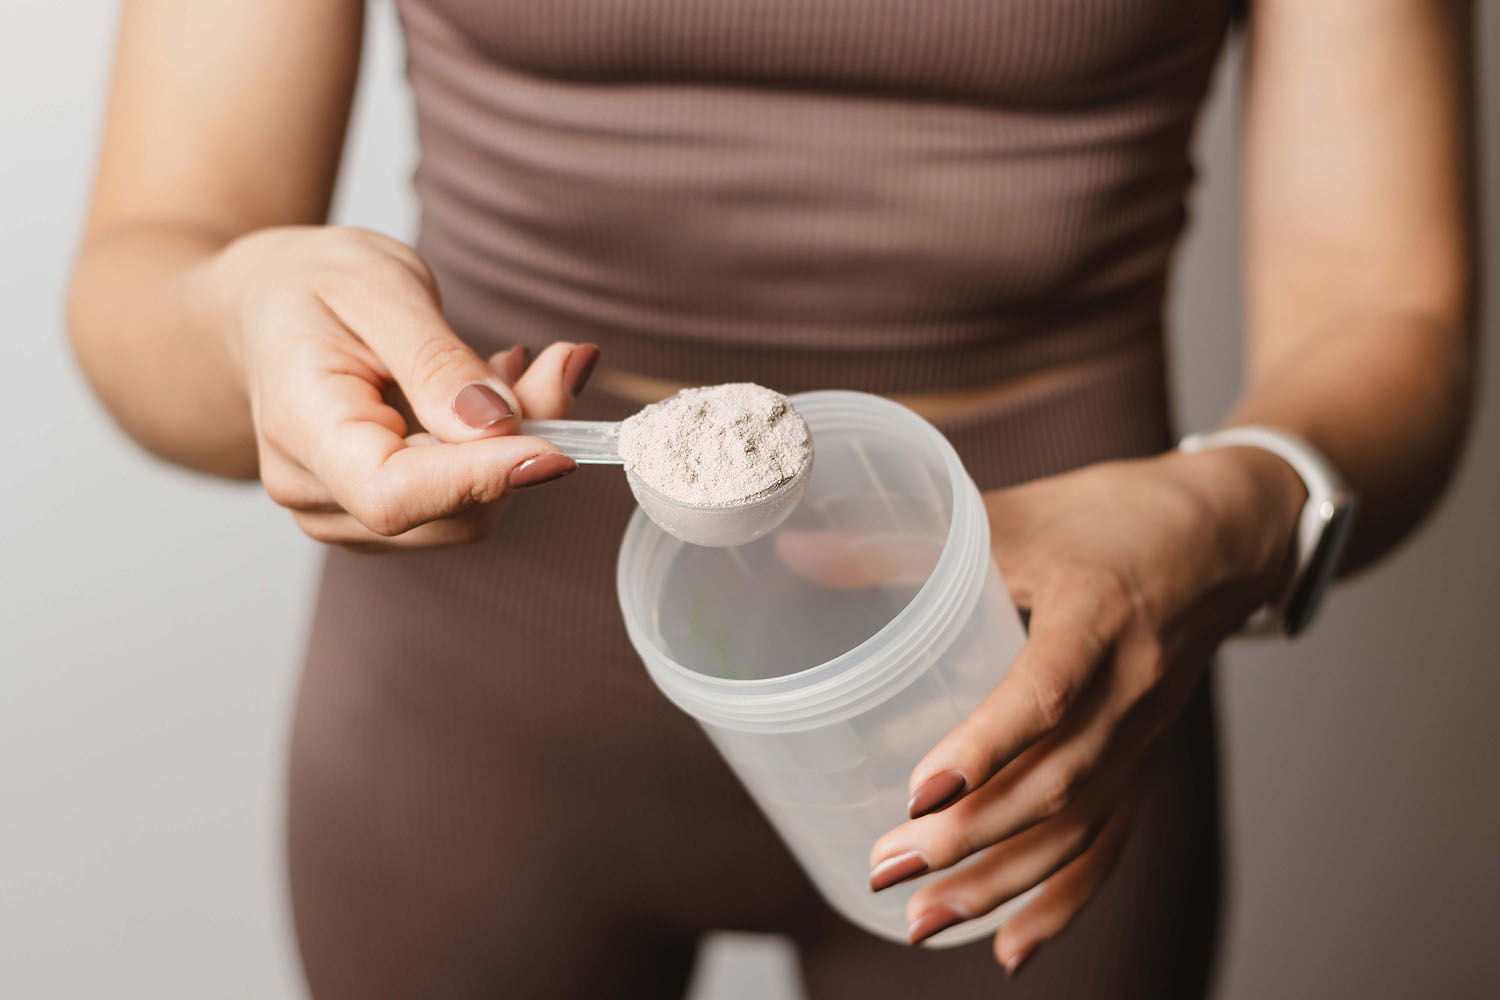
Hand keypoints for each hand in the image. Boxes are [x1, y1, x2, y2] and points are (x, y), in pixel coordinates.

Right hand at [199, 226, 598, 549]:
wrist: (266, 305)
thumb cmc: (312, 286)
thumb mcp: (376, 286)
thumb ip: (436, 360)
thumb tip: (497, 424)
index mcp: (300, 428)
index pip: (394, 495)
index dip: (481, 480)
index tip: (557, 449)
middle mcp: (314, 492)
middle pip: (448, 512)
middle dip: (522, 445)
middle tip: (561, 361)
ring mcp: (344, 515)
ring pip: (469, 515)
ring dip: (517, 447)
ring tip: (513, 366)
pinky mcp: (383, 516)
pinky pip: (464, 506)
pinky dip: (500, 456)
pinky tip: (492, 398)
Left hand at [866, 448, 1304, 970]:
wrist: (1223, 537)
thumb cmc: (1109, 516)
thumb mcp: (1013, 514)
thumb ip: (907, 541)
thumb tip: (797, 554)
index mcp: (1097, 610)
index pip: (1047, 691)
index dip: (986, 744)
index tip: (919, 788)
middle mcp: (1130, 685)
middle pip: (1056, 781)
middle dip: (969, 837)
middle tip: (884, 865)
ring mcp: (1143, 735)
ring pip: (1078, 828)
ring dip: (1000, 884)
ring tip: (920, 922)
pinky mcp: (1144, 762)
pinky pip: (1109, 844)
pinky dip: (1062, 902)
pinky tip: (1008, 948)